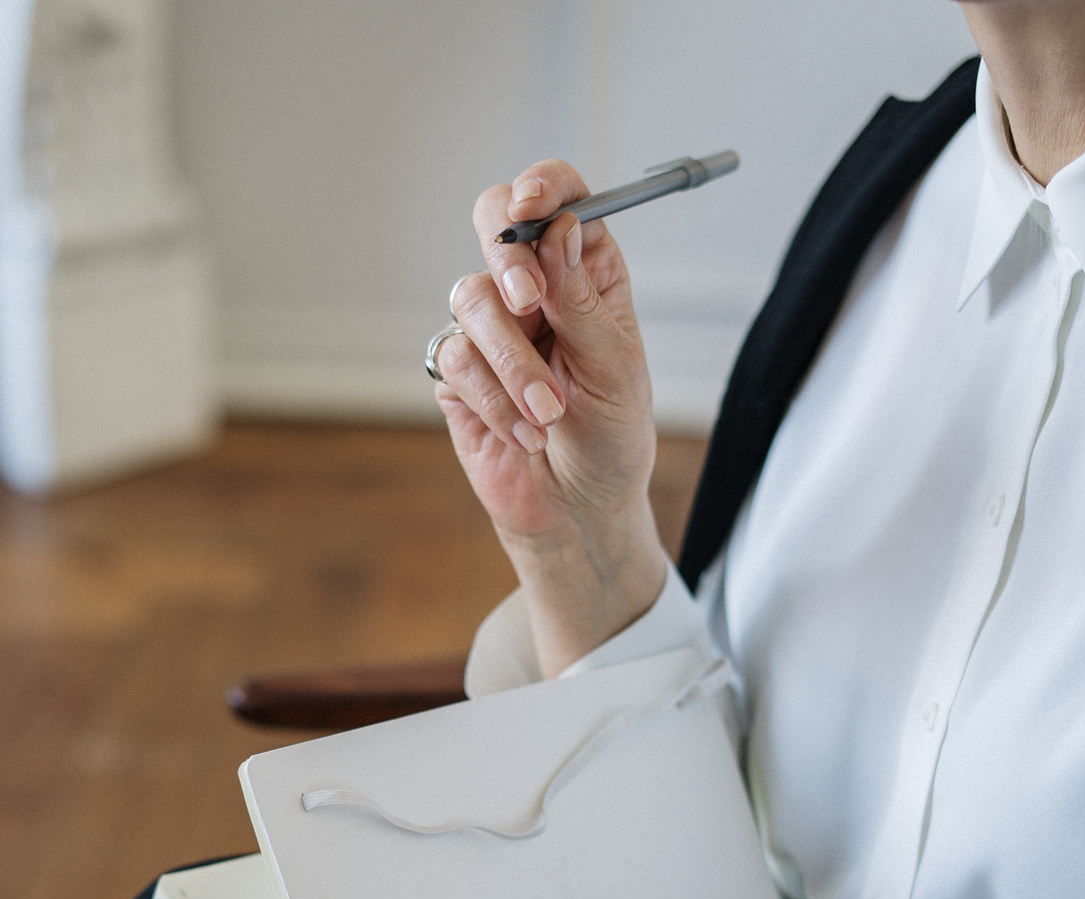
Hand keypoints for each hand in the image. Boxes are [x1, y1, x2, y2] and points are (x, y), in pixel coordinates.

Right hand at [435, 161, 667, 675]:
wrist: (578, 512)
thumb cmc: (611, 440)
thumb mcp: (614, 368)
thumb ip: (581, 300)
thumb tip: (559, 230)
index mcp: (585, 272)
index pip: (560, 199)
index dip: (543, 187)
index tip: (536, 202)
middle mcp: (535, 289)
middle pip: (494, 221)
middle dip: (507, 256)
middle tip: (528, 299)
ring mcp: (491, 328)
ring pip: (473, 299)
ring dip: (513, 362)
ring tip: (547, 414)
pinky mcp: (458, 373)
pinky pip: (457, 360)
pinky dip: (493, 400)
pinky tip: (524, 435)